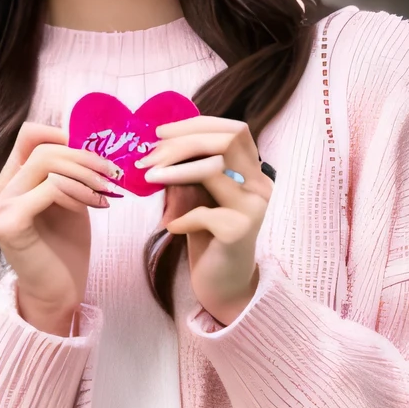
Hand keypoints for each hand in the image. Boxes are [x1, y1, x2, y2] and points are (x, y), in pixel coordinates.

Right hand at [0, 122, 121, 333]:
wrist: (58, 294)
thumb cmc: (64, 249)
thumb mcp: (70, 200)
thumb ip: (69, 173)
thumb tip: (89, 142)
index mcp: (11, 182)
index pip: (29, 137)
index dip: (63, 135)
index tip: (96, 153)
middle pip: (41, 148)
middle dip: (83, 156)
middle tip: (112, 173)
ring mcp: (0, 207)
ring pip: (45, 163)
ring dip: (84, 173)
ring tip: (107, 190)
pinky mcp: (10, 223)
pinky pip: (49, 188)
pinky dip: (77, 191)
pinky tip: (95, 206)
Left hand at [137, 115, 272, 325]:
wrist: (224, 283)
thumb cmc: (208, 236)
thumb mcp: (197, 197)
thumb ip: (189, 172)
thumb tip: (159, 147)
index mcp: (253, 171)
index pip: (233, 130)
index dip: (196, 124)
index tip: (160, 133)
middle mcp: (260, 184)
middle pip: (226, 141)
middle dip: (181, 144)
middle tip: (148, 158)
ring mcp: (254, 208)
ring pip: (215, 169)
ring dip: (175, 171)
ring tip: (149, 179)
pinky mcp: (240, 233)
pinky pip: (204, 214)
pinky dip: (181, 216)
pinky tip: (171, 227)